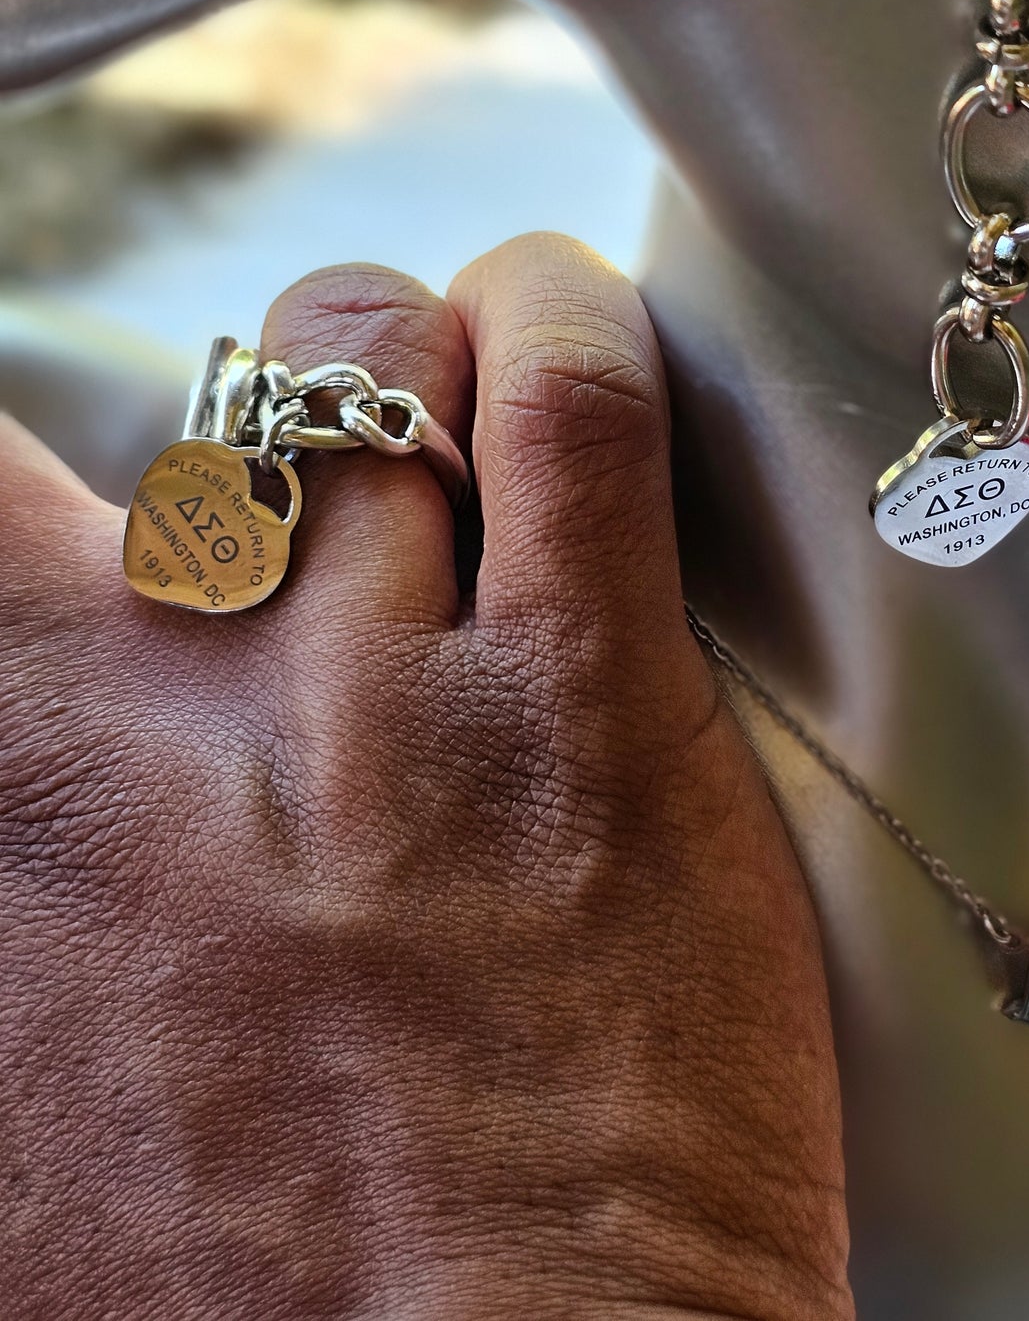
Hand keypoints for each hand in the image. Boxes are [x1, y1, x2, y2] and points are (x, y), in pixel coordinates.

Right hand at [0, 235, 850, 1319]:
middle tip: (320, 515)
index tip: (49, 489)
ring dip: (394, 368)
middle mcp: (131, 720)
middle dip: (247, 429)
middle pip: (172, 419)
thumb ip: (41, 881)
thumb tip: (56, 812)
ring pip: (355, 359)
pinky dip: (556, 320)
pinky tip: (555, 332)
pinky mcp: (584, 706)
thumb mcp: (26, 1096)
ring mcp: (363, 694)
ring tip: (457, 433)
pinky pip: (567, 398)